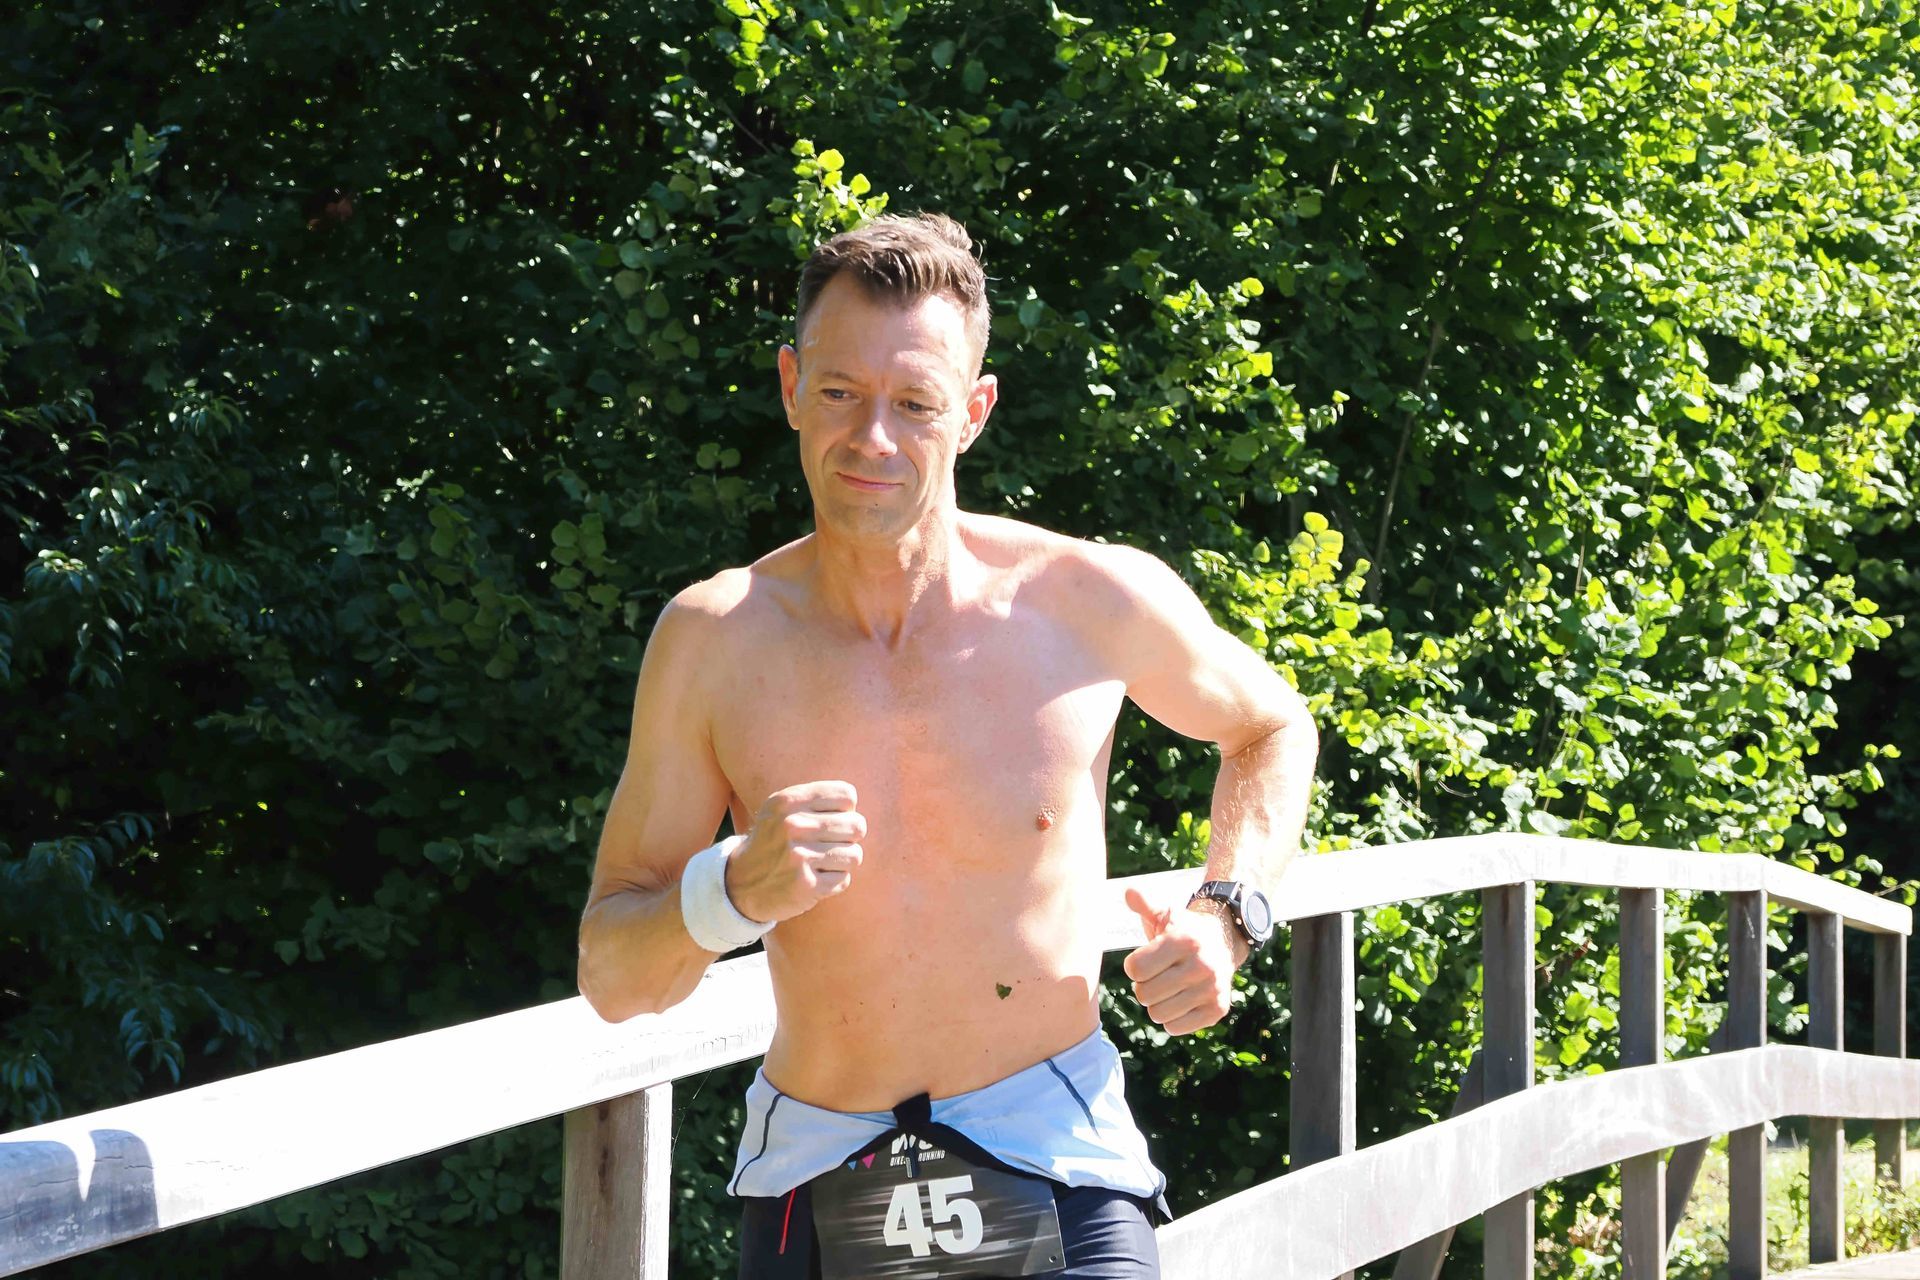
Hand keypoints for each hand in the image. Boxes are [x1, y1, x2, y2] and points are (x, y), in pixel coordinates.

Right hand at [724, 781, 866, 924]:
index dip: (845, 810)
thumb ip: (817, 798)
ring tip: (821, 862)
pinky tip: (815, 878)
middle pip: (857, 825)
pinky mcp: (805, 885)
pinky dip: (834, 882)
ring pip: (854, 854)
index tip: (828, 821)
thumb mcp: (783, 808)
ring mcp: (798, 856)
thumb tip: (856, 805)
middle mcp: (792, 825)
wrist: (740, 883)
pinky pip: (844, 879)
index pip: (847, 796)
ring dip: (842, 862)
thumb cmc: (774, 840)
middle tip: (827, 845)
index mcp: (788, 800)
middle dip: (848, 838)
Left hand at [1121, 886, 1240, 1034]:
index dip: (1134, 966)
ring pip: (1158, 1014)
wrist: (1224, 942)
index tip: (1144, 961)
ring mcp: (1211, 988)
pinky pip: (1176, 1028)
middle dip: (1144, 986)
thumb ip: (1144, 905)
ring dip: (1157, 1003)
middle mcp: (1201, 965)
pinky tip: (1180, 1001)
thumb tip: (1129, 891)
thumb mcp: (1165, 915)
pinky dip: (1172, 1019)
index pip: (1135, 969)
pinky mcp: (1217, 1009)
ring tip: (1168, 988)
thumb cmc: (1184, 930)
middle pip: (1144, 994)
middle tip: (1156, 976)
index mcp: (1183, 941)